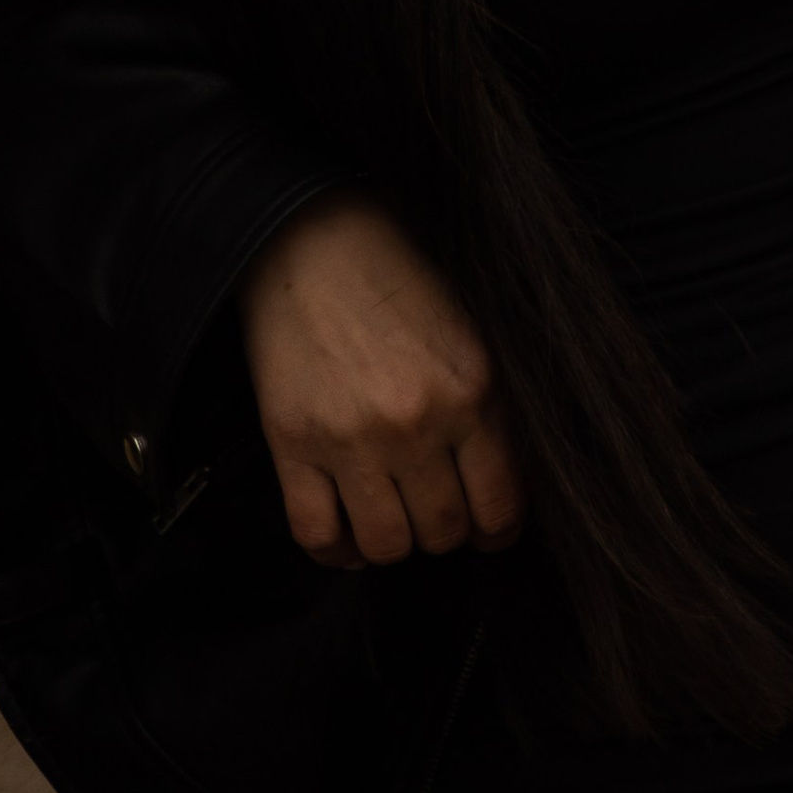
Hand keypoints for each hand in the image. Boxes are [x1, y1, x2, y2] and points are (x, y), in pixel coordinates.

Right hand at [237, 189, 525, 569]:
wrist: (314, 242)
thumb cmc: (399, 279)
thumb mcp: (469, 333)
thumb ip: (488, 407)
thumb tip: (500, 482)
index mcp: (471, 391)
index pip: (499, 504)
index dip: (498, 530)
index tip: (491, 532)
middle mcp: (415, 425)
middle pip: (442, 531)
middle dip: (446, 533)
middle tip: (438, 512)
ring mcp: (350, 441)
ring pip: (385, 545)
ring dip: (394, 542)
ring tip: (394, 518)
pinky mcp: (292, 447)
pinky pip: (317, 535)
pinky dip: (336, 550)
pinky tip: (348, 534)